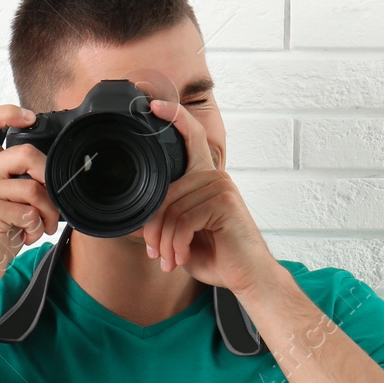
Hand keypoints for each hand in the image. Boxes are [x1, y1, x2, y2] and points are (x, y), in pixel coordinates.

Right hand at [0, 104, 61, 282]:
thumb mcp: (2, 198)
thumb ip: (17, 178)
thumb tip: (53, 170)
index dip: (8, 112)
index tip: (29, 118)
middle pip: (26, 154)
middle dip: (48, 178)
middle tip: (50, 200)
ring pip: (33, 188)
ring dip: (48, 212)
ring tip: (42, 225)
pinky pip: (29, 212)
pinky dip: (36, 228)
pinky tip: (27, 236)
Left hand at [137, 98, 281, 296]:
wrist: (247, 276)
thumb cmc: (216, 254)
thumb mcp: (183, 236)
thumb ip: (163, 221)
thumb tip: (135, 219)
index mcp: (205, 177)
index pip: (191, 139)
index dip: (174, 118)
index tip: (154, 106)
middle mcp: (214, 176)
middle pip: (165, 194)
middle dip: (154, 230)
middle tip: (156, 253)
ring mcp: (221, 187)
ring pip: (171, 211)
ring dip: (165, 243)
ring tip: (170, 260)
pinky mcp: (224, 203)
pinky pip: (183, 221)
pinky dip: (177, 245)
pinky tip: (182, 257)